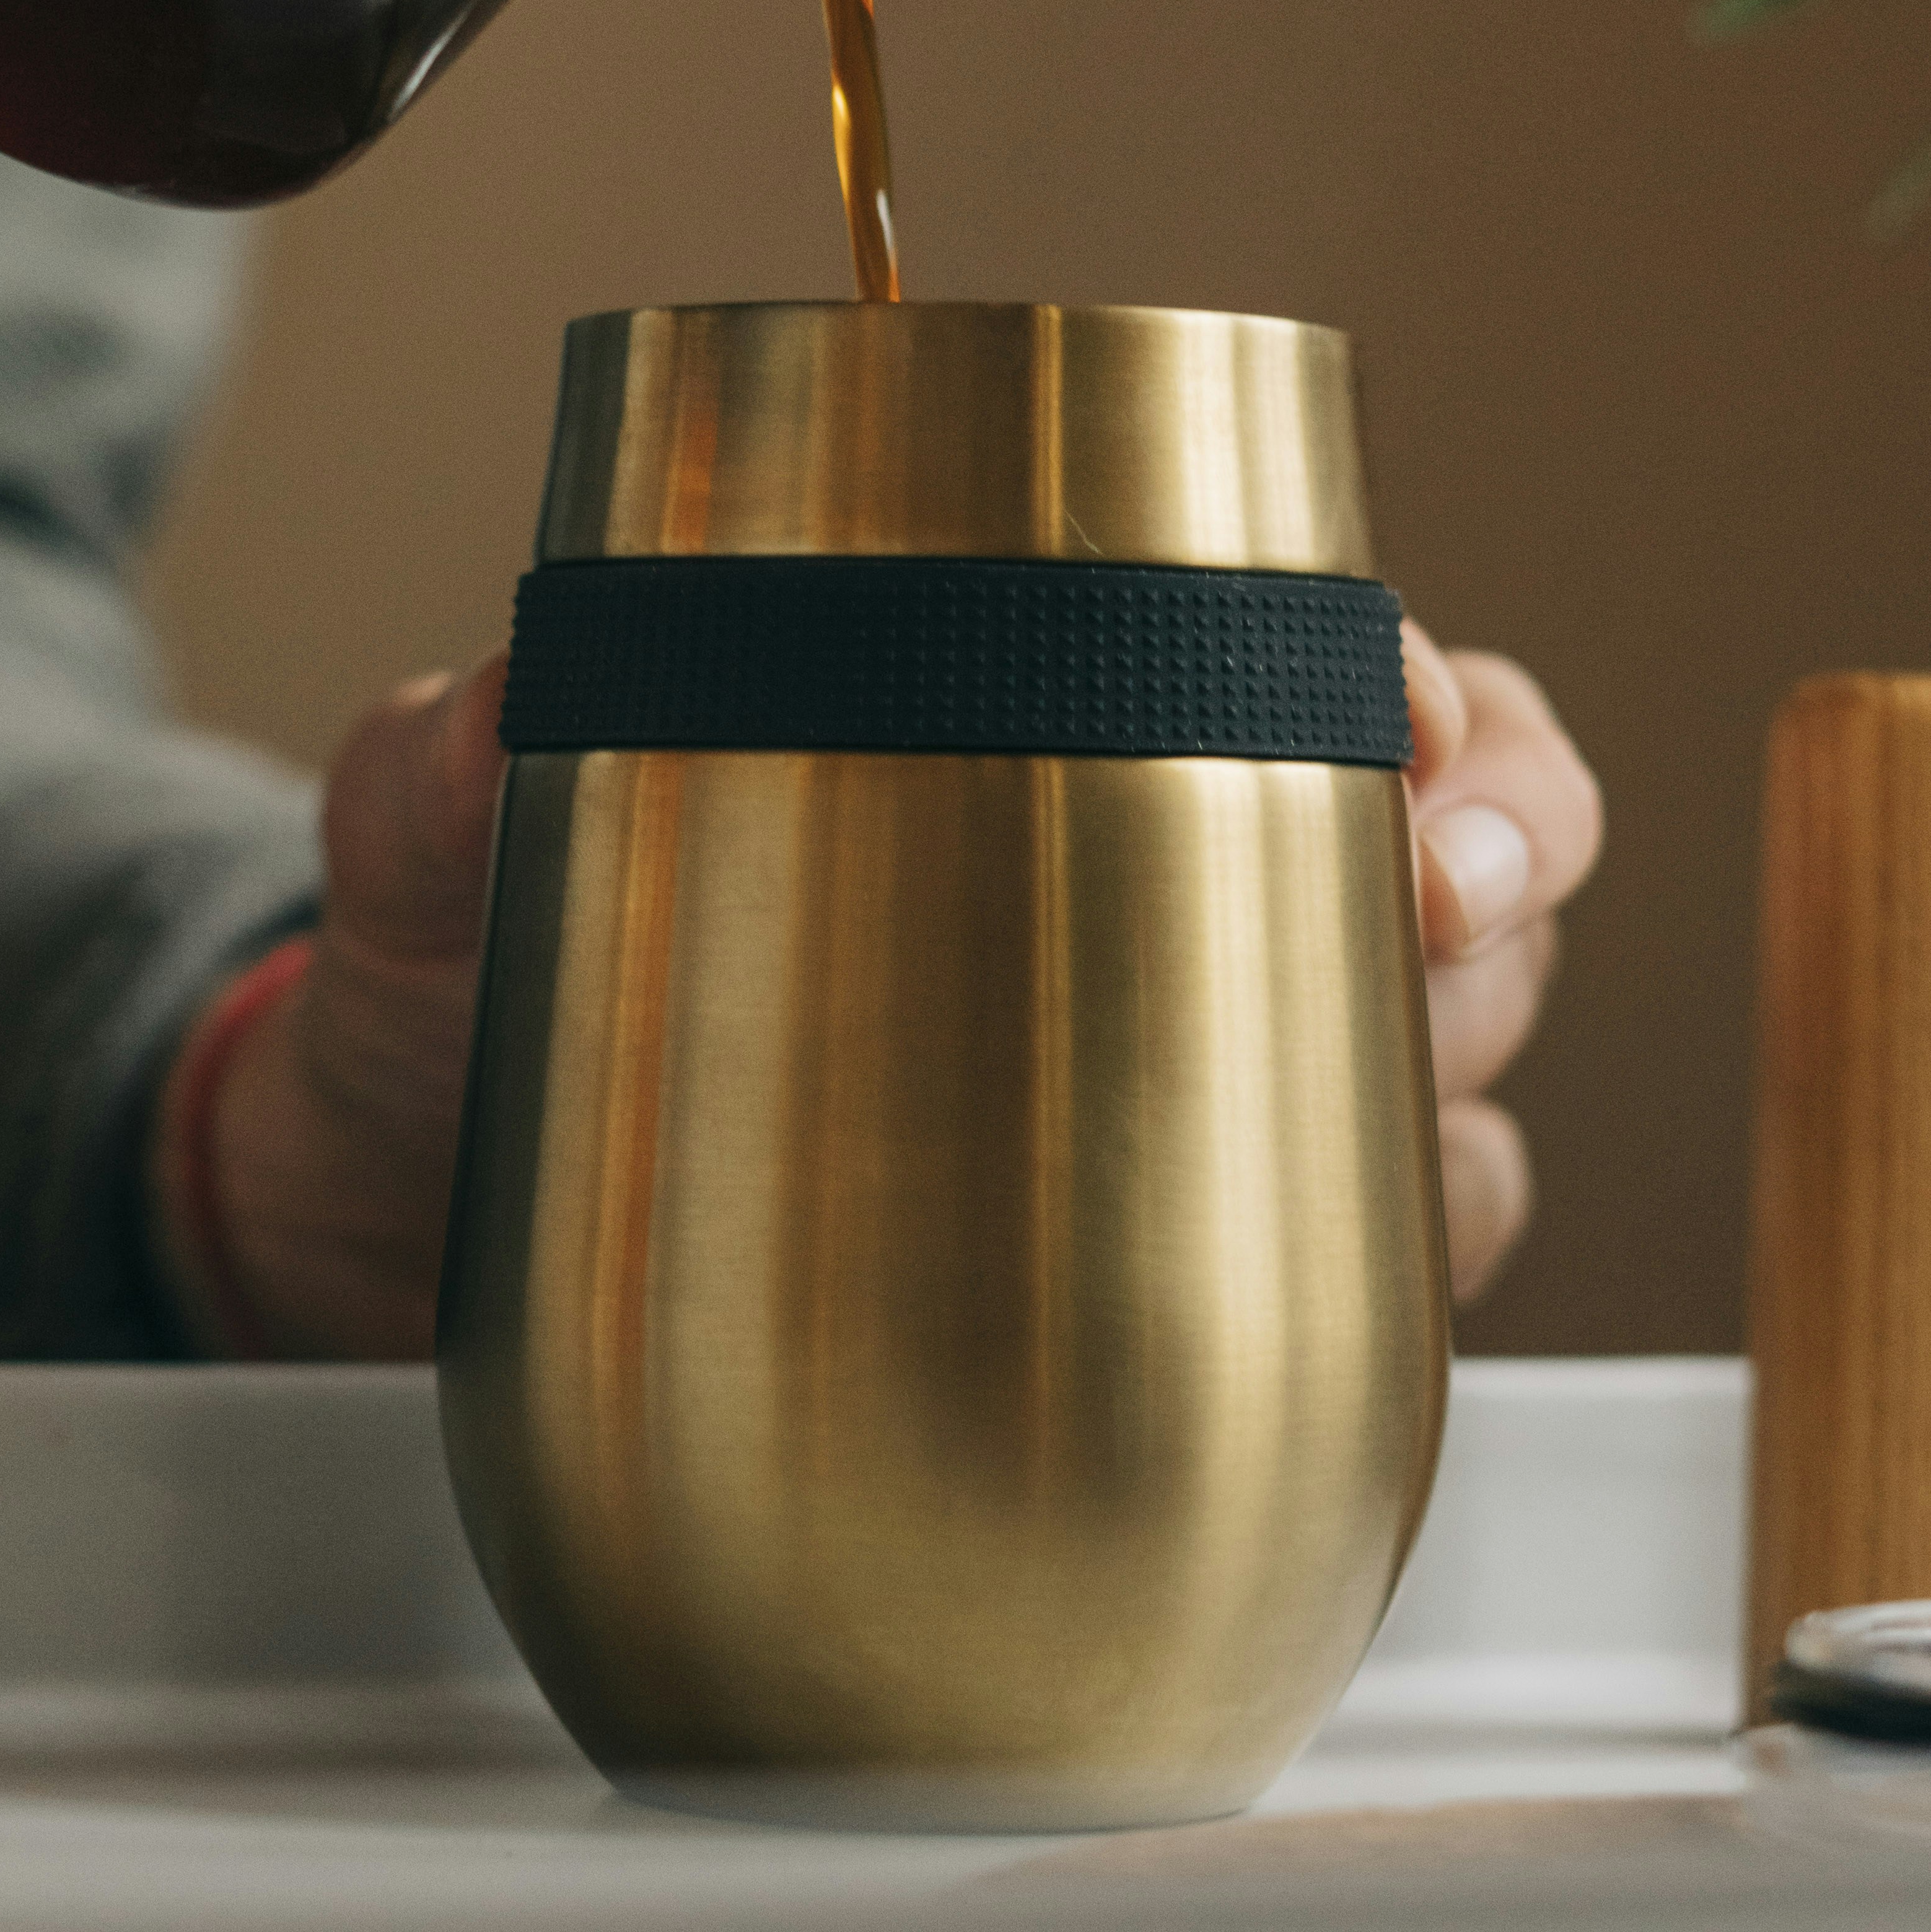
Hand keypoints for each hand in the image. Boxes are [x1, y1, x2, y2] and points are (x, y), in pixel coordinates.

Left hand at [165, 618, 1606, 1356]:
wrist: (426, 1218)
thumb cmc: (479, 977)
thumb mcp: (440, 842)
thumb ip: (450, 756)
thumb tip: (509, 690)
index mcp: (1054, 716)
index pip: (1323, 659)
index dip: (1420, 685)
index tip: (1402, 721)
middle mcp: (1166, 882)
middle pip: (1455, 840)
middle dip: (1505, 853)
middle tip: (1440, 893)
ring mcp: (1190, 1081)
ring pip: (1454, 1049)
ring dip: (1469, 1060)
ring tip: (1412, 1083)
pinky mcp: (1178, 1266)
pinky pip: (1383, 1261)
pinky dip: (1412, 1259)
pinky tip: (1353, 1272)